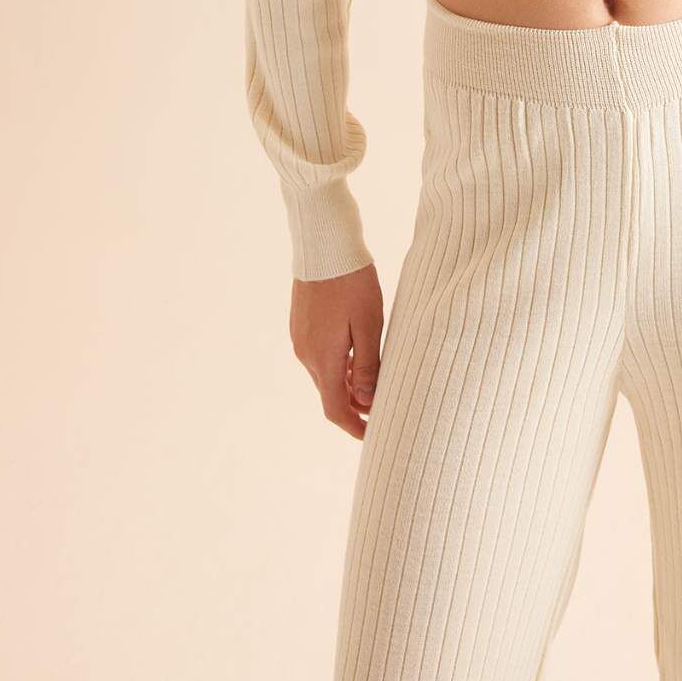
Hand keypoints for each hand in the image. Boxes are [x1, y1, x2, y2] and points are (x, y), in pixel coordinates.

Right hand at [289, 262, 383, 439]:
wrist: (324, 245)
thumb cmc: (353, 282)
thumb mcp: (369, 324)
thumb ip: (368, 365)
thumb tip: (368, 401)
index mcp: (324, 359)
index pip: (335, 409)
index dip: (354, 427)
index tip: (372, 435)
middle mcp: (306, 354)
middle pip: (330, 394)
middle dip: (354, 405)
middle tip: (381, 406)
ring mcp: (300, 339)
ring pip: (325, 375)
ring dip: (346, 383)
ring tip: (373, 377)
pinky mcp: (300, 326)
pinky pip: (319, 357)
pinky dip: (337, 365)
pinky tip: (355, 353)